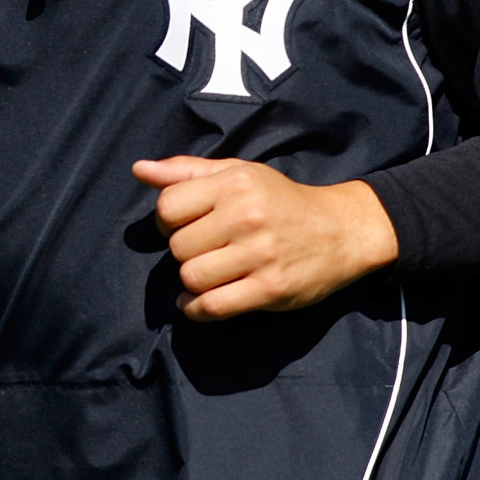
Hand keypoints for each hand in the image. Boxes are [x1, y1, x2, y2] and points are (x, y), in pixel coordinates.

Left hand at [131, 156, 398, 320]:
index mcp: (235, 183)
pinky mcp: (270, 289)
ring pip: (192, 277)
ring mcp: (260, 254)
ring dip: (193, 280)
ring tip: (209, 272)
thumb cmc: (281, 200)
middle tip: (204, 249)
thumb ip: (186, 171)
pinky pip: (213, 306)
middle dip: (184, 251)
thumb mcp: (238, 173)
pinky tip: (199, 301)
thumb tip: (139, 170)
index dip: (167, 221)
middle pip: (178, 246)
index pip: (168, 207)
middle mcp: (246, 216)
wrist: (341, 231)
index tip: (183, 225)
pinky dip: (197, 309)